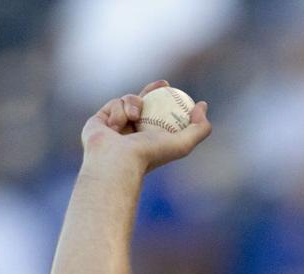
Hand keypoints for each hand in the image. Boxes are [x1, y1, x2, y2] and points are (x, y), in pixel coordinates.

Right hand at [81, 80, 210, 172]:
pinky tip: (116, 126)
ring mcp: (116, 127)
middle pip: (144, 104)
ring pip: (129, 100)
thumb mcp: (183, 143)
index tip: (172, 88)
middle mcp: (134, 134)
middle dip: (153, 90)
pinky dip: (118, 110)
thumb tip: (203, 105)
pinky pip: (114, 103)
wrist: (117, 161)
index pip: (161, 115)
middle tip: (163, 84)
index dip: (167, 100)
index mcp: (151, 140)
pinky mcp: (100, 121)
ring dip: (134, 104)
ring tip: (134, 118)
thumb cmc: (151, 154)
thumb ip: (200, 128)